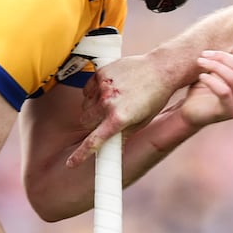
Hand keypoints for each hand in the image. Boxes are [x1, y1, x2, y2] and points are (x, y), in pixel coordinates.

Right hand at [65, 53, 173, 167]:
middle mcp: (108, 102)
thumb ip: (124, 134)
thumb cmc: (155, 96)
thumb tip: (113, 147)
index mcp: (119, 118)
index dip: (81, 154)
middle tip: (105, 119)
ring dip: (93, 108)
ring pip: (85, 105)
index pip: (94, 141)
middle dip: (92, 123)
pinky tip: (109, 90)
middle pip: (85, 121)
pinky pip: (87, 90)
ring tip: (112, 101)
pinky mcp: (100, 73)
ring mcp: (103, 86)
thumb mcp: (143, 121)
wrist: (161, 69)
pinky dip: (93, 93)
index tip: (71, 163)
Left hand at [178, 38, 232, 127]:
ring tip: (200, 62)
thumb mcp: (222, 65)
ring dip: (215, 66)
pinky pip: (224, 92)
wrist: (190, 109)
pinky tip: (201, 76)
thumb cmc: (206, 85)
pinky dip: (212, 81)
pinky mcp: (230, 113)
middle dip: (223, 57)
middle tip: (205, 54)